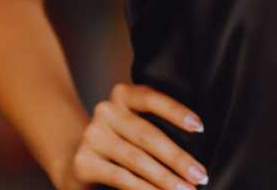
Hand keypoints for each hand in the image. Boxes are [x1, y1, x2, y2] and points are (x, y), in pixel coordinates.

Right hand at [53, 82, 208, 189]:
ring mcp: (92, 136)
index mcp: (123, 95)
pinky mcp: (83, 162)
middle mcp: (105, 111)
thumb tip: (193, 151)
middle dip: (178, 158)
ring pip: (136, 159)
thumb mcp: (137, 125)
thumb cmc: (121, 142)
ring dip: (164, 178)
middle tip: (199, 175)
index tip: (199, 127)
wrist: (77, 160)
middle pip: (148, 135)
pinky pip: (120, 176)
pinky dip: (143, 188)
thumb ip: (158, 126)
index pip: (152, 99)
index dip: (176, 111)